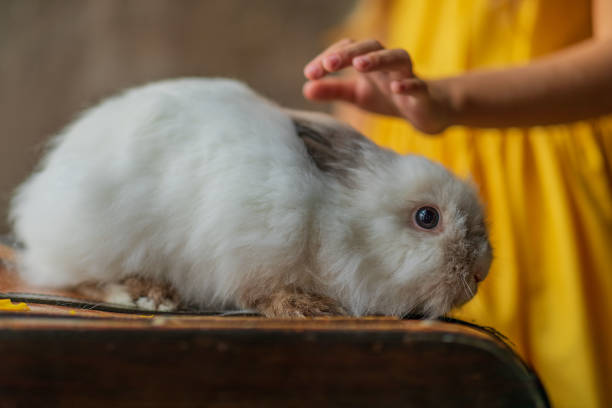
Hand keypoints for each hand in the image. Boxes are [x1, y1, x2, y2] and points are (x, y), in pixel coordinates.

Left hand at [303, 39, 453, 133]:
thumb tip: (305, 89)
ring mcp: (408, 75)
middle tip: (329, 64)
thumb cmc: (388, 97)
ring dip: (378, 59)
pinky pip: (418, 84)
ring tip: (360, 65)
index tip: (310, 74)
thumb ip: (333, 91)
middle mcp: (388, 63)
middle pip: (372, 45)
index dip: (329, 58)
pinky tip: (396, 87)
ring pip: (398, 57)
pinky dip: (408, 84)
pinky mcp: (423, 93)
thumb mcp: (357, 95)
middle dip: (349, 52)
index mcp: (370, 61)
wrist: (426, 111)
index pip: (348, 49)